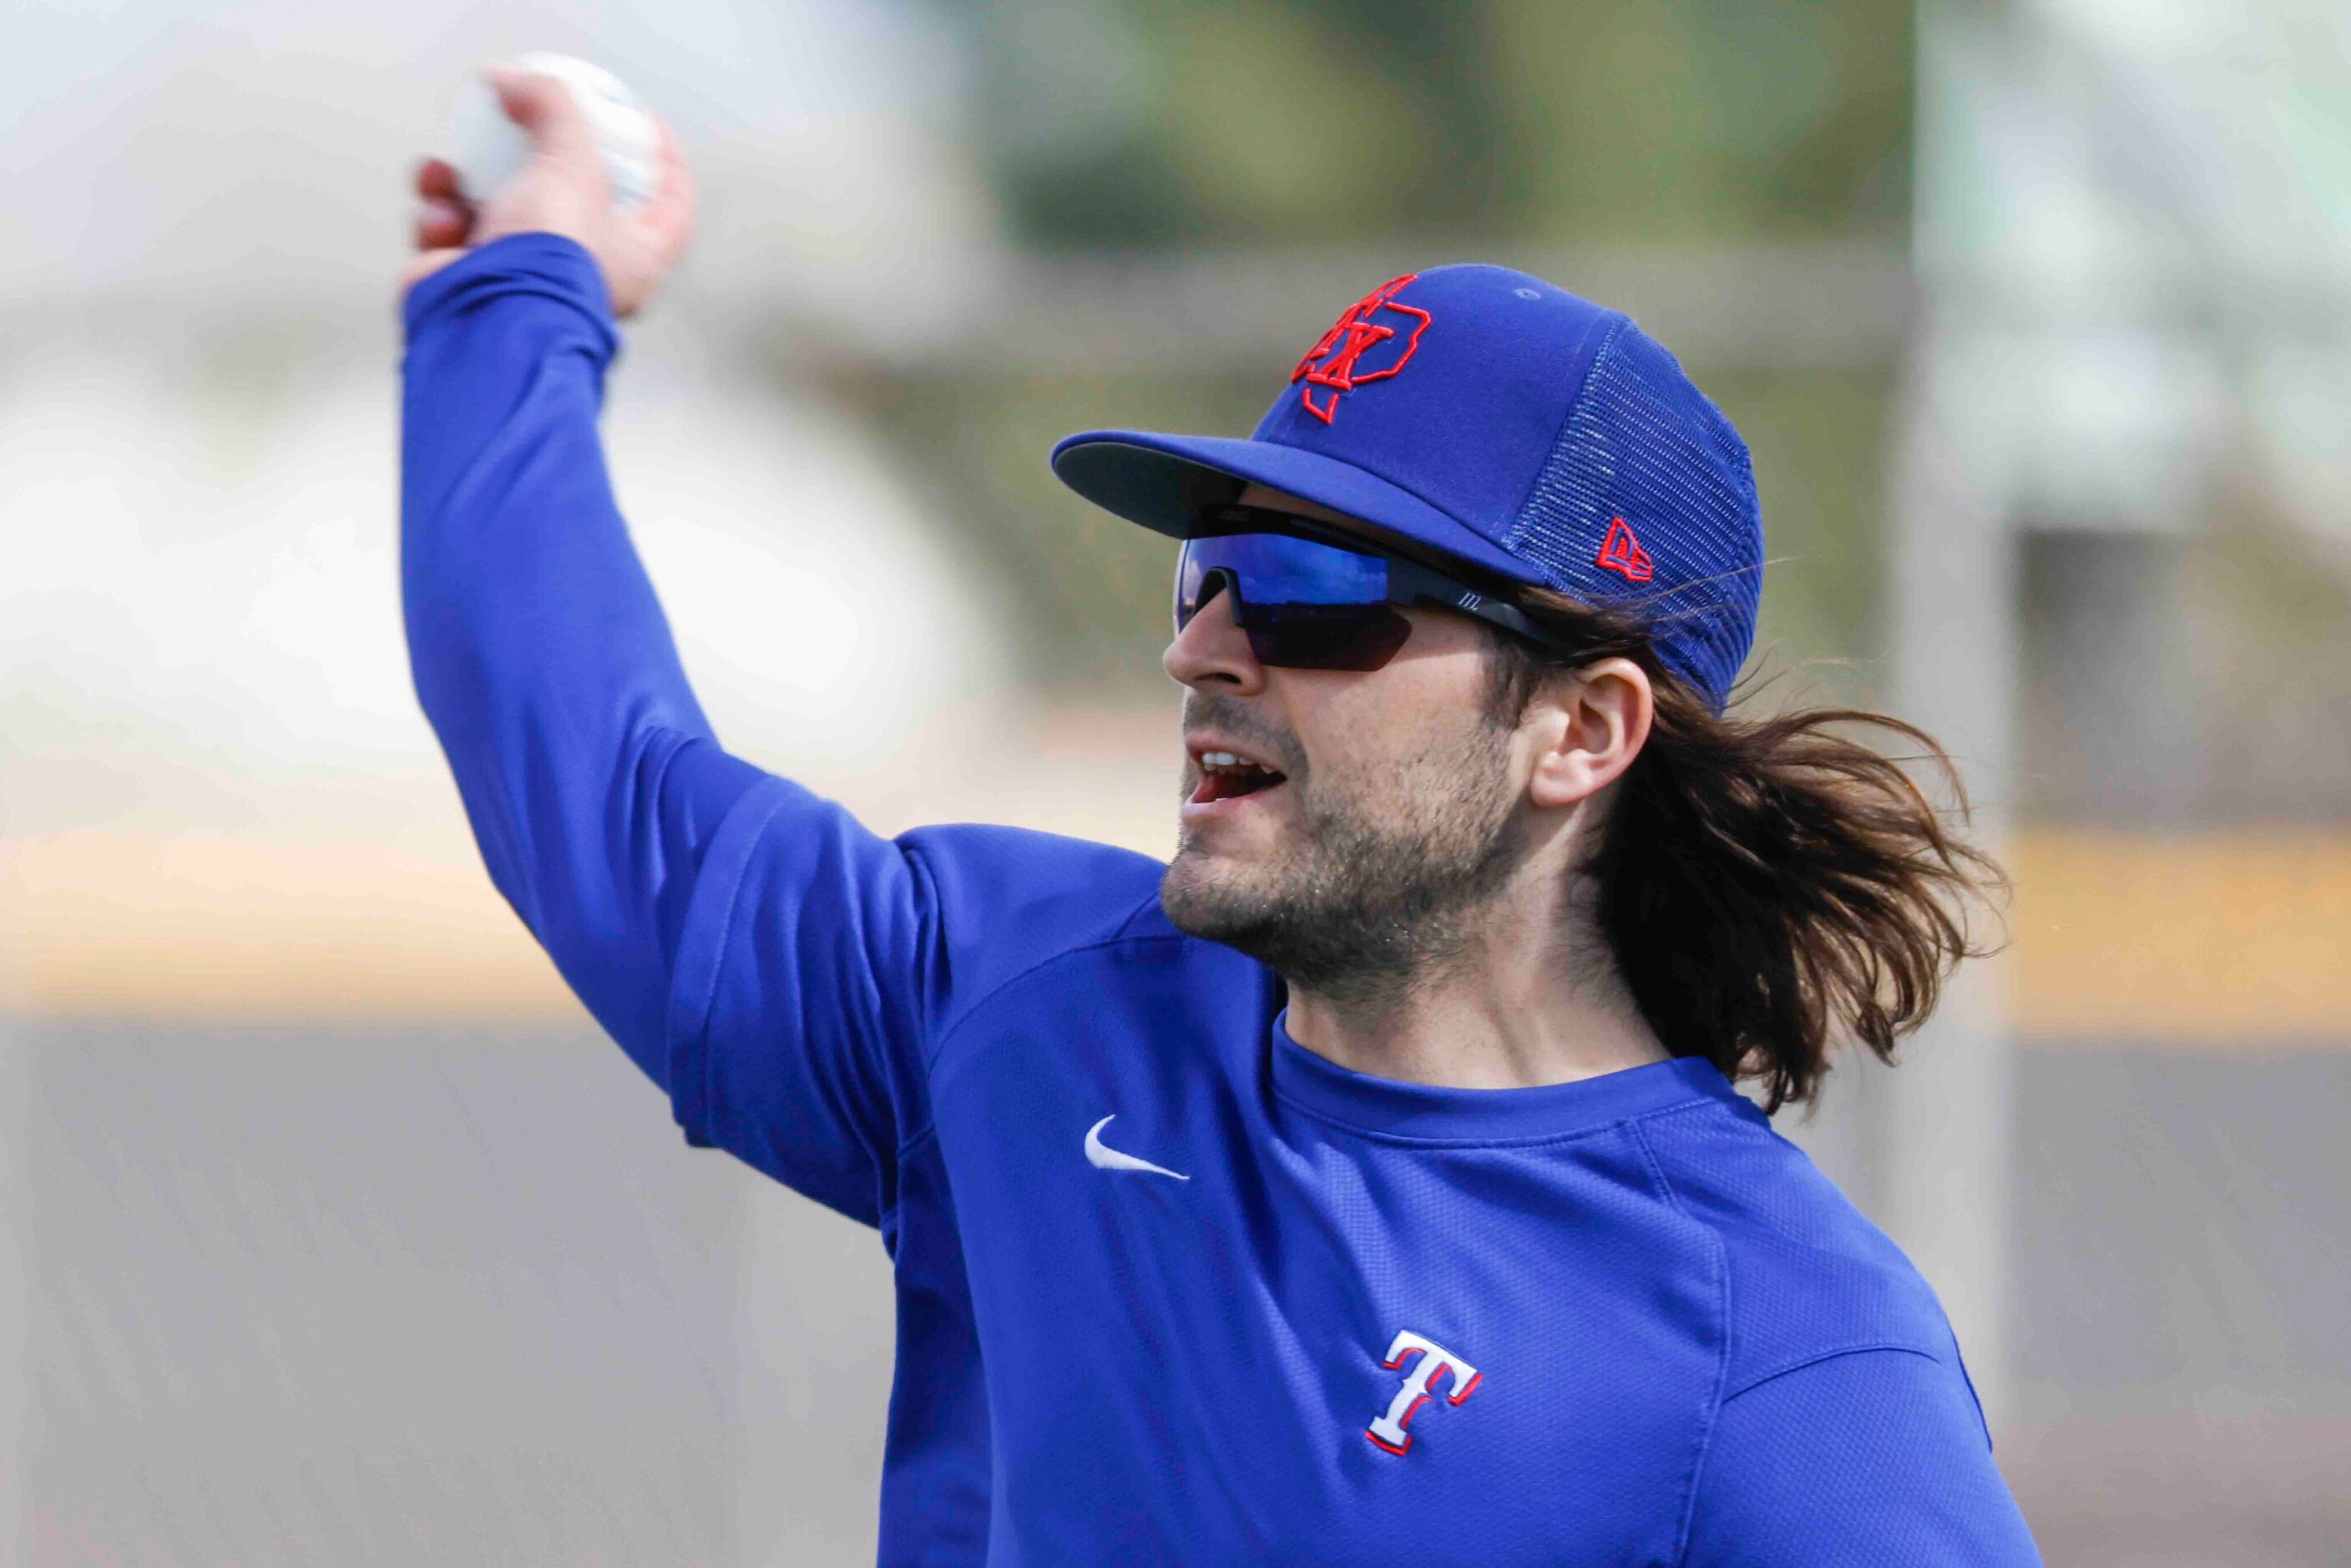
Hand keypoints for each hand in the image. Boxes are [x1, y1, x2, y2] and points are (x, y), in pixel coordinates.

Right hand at [402, 64, 695, 317]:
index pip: (671, 204)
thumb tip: (513, 79)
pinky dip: (441, 216)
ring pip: (502, 209)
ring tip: (454, 171)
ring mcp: (530, 280)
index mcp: (639, 257)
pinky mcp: (476, 283)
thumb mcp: (572, 162)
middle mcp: (589, 272)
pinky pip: (457, 233)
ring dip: (470, 180)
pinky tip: (438, 212)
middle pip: (575, 197)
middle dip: (539, 157)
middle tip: (523, 127)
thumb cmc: (548, 263)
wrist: (484, 316)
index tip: (642, 123)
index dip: (664, 159)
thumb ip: (553, 107)